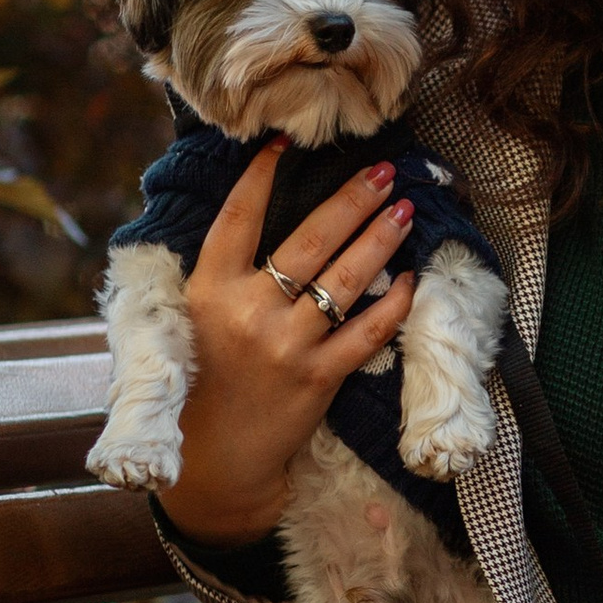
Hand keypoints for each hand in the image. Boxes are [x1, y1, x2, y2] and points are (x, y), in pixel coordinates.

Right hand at [157, 146, 417, 540]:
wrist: (212, 461)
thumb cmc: (202, 383)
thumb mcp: (190, 320)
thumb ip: (218, 274)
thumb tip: (247, 215)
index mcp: (208, 290)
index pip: (238, 218)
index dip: (261, 177)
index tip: (285, 142)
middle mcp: (247, 311)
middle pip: (309, 239)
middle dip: (351, 199)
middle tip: (382, 170)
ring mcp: (286, 345)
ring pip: (345, 279)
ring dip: (380, 239)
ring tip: (403, 209)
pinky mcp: (318, 379)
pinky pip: (366, 332)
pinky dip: (394, 304)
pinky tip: (412, 279)